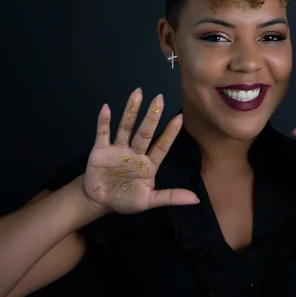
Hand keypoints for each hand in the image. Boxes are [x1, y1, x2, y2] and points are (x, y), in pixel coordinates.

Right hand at [84, 88, 198, 214]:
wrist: (99, 202)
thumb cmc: (126, 199)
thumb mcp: (149, 201)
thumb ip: (170, 197)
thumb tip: (196, 199)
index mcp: (148, 164)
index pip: (161, 146)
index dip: (169, 133)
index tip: (180, 118)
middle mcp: (135, 152)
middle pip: (144, 132)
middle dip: (152, 116)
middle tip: (159, 98)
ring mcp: (118, 149)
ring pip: (126, 127)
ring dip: (131, 111)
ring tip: (138, 93)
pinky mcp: (100, 150)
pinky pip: (103, 133)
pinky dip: (104, 122)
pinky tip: (106, 109)